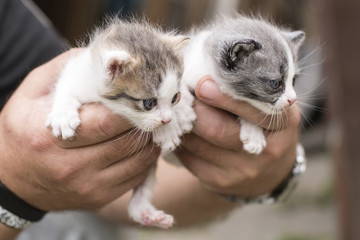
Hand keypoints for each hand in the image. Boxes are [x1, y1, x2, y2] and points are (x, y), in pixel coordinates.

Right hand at [0, 49, 158, 210]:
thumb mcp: (30, 96)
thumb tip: (98, 57)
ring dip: (150, 141)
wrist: (13, 182)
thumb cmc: (22, 133)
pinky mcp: (99, 198)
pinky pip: (136, 178)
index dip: (131, 107)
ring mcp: (87, 186)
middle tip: (154, 109)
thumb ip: (61, 72)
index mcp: (51, 137)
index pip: (106, 121)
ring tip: (151, 125)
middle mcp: (71, 166)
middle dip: (145, 122)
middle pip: (125, 141)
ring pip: (138, 161)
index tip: (144, 96)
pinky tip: (143, 145)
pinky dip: (146, 160)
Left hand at [176, 76, 299, 197]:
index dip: (224, 97)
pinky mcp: (220, 182)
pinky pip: (189, 158)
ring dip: (183, 124)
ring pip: (197, 144)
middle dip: (194, 109)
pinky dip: (180, 141)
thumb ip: (249, 92)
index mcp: (283, 123)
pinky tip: (181, 131)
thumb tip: (207, 74)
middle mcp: (266, 150)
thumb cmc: (266, 127)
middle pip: (217, 129)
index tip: (202, 84)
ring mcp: (243, 171)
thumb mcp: (270, 108)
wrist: (270, 172)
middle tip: (182, 94)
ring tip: (179, 109)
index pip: (252, 109)